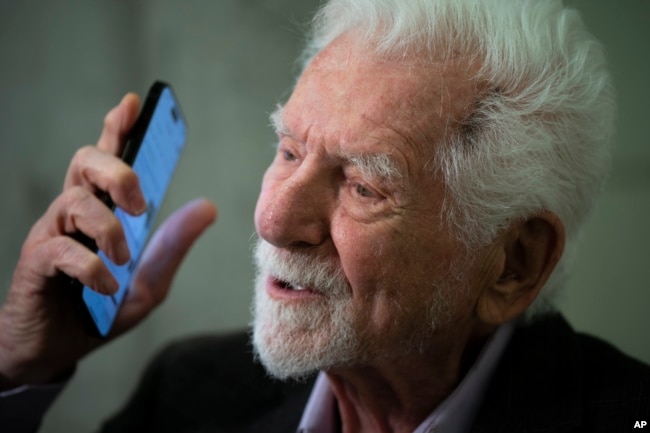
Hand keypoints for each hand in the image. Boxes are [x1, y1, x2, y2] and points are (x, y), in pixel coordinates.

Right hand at [0, 94, 216, 388]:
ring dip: (108, 228)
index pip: (104, 159)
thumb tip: (208, 207)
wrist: (56, 350)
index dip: (116, 128)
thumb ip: (173, 246)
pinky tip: (107, 288)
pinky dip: (92, 268)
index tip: (134, 104)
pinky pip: (61, 250)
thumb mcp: (148, 282)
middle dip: (118, 172)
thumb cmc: (97, 311)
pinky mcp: (35, 265)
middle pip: (85, 163)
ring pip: (74, 201)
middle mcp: (71, 216)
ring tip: (122, 257)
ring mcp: (50, 237)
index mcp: (98, 213)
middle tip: (141, 205)